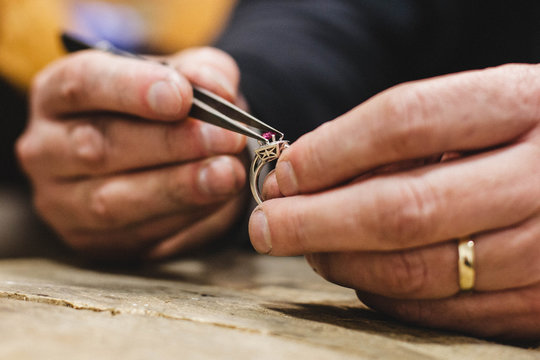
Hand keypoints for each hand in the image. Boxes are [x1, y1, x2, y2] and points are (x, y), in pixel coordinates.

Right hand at [17, 47, 247, 259]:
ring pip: (112, 202)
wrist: (161, 158)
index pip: (82, 84)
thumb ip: (203, 74)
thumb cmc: (166, 110)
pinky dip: (183, 219)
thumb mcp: (185, 78)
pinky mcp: (89, 240)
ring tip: (227, 174)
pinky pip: (136, 236)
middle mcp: (47, 149)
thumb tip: (218, 91)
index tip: (182, 96)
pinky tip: (218, 201)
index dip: (131, 89)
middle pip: (98, 146)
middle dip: (169, 143)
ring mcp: (62, 201)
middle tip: (224, 138)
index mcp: (58, 95)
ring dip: (177, 188)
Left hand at [249, 64, 539, 339]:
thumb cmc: (521, 135)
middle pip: (404, 209)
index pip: (406, 122)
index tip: (286, 173)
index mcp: (522, 104)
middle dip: (316, 222)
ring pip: (420, 270)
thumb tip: (309, 176)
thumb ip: (402, 140)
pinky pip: (446, 312)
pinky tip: (363, 274)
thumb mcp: (478, 112)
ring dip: (345, 262)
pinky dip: (387, 296)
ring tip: (310, 248)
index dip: (332, 151)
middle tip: (268, 227)